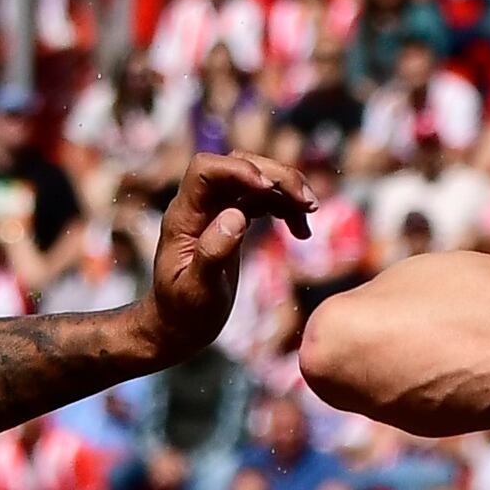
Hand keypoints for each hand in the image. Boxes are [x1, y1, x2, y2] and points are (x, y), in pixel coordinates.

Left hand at [141, 153, 317, 360]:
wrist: (178, 325)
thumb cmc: (183, 312)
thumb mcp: (196, 291)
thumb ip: (212, 253)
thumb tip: (237, 216)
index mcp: (184, 216)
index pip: (205, 170)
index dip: (238, 169)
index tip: (269, 188)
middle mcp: (199, 206)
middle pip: (238, 164)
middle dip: (275, 175)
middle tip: (308, 202)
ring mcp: (217, 210)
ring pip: (254, 178)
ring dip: (286, 188)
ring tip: (311, 211)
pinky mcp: (232, 220)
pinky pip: (262, 199)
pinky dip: (285, 207)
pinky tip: (302, 230)